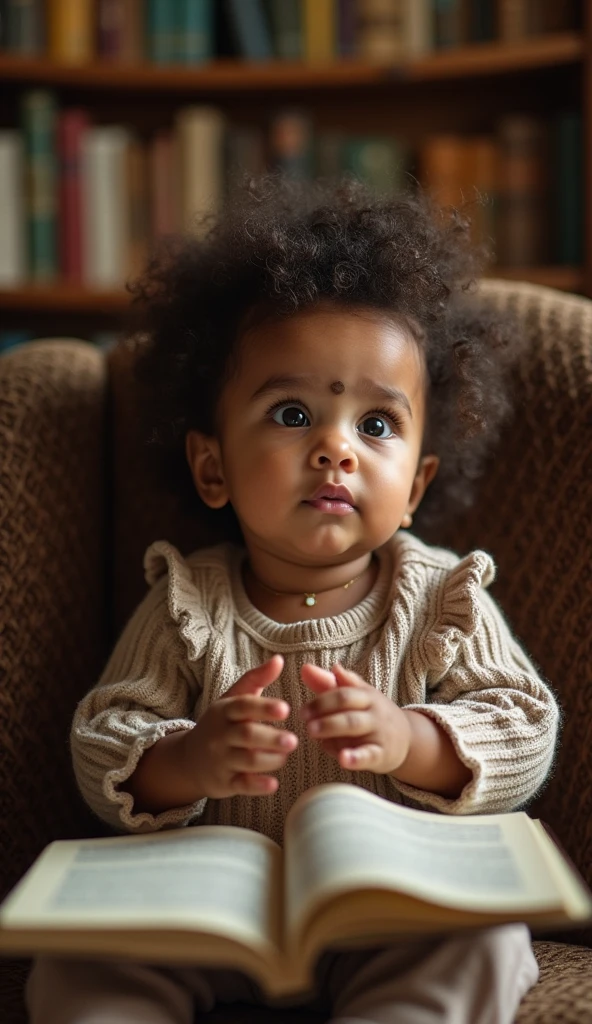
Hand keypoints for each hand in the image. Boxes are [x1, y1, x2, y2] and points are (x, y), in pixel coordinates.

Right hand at [182, 655, 296, 798]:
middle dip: (270, 738)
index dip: (264, 707)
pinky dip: (257, 786)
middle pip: (246, 735)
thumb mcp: (233, 699)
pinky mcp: (224, 782)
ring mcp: (221, 760)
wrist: (190, 759)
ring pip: (247, 761)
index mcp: (224, 711)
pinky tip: (273, 784)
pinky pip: (241, 785)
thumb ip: (256, 679)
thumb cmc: (221, 724)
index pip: (243, 706)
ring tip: (285, 755)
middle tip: (293, 740)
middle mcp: (221, 735)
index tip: (285, 709)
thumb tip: (279, 660)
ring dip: (270, 760)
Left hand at [300, 662, 410, 774]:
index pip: (343, 694)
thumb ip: (328, 684)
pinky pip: (369, 755)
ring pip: (356, 727)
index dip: (321, 701)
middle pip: (347, 708)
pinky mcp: (382, 754)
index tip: (302, 711)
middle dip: (324, 713)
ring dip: (332, 729)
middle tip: (305, 722)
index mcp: (366, 695)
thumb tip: (305, 668)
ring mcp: (379, 732)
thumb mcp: (356, 697)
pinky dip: (356, 758)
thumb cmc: (372, 714)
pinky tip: (343, 759)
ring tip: (312, 733)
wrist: (407, 739)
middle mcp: (373, 711)